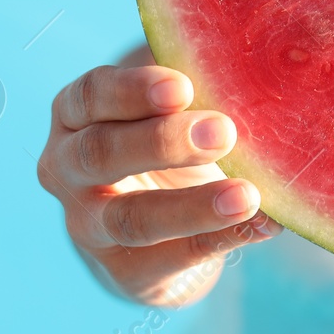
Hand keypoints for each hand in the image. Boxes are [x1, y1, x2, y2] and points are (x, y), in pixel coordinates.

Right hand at [36, 63, 279, 306]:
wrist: (151, 233)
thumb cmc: (165, 142)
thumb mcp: (163, 108)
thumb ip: (190, 84)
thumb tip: (246, 60)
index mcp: (74, 115)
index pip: (91, 96)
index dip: (134, 90)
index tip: (183, 87)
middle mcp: (67, 169)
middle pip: (102, 153)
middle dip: (163, 143)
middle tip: (223, 132)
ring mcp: (88, 225)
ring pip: (131, 218)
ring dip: (193, 207)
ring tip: (248, 196)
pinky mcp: (124, 272)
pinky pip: (173, 258)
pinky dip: (224, 239)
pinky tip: (266, 223)